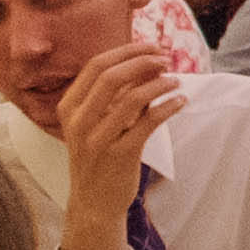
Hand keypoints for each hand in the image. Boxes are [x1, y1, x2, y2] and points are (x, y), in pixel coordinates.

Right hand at [54, 41, 178, 249]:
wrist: (93, 202)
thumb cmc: (99, 157)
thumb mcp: (94, 124)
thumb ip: (113, 97)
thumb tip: (146, 64)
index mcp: (69, 108)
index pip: (95, 66)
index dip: (126, 51)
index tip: (152, 47)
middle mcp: (79, 121)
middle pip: (111, 77)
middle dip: (143, 61)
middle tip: (166, 59)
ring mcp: (97, 139)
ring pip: (132, 99)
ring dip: (159, 84)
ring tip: (177, 81)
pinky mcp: (120, 155)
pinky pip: (148, 123)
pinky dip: (168, 107)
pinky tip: (181, 102)